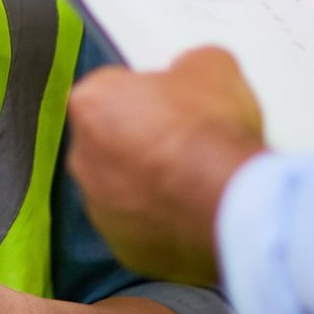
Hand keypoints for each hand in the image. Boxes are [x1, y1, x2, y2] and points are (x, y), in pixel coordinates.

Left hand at [65, 47, 265, 285]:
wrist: (230, 202)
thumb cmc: (212, 132)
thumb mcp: (212, 67)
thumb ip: (188, 66)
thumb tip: (192, 72)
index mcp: (92, 103)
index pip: (112, 90)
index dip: (147, 96)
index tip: (173, 105)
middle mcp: (82, 157)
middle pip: (110, 142)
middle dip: (141, 143)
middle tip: (185, 145)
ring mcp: (99, 208)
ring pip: (122, 190)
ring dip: (148, 186)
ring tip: (194, 184)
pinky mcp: (123, 248)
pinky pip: (140, 230)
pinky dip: (161, 225)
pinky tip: (194, 215)